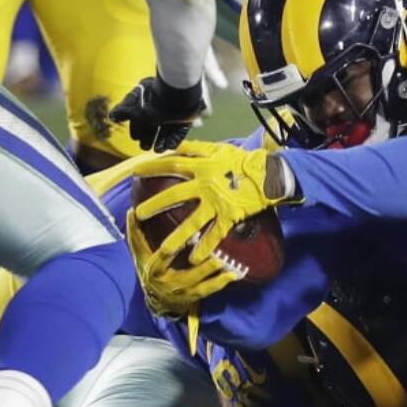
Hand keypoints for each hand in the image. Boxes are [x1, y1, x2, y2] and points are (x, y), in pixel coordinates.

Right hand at [110, 74, 205, 151]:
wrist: (177, 95)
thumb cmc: (153, 99)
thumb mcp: (133, 105)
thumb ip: (122, 111)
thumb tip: (112, 116)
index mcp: (147, 101)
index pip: (140, 117)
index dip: (137, 128)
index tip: (135, 138)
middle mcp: (159, 107)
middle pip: (153, 126)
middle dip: (148, 137)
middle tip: (145, 147)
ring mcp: (173, 113)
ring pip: (166, 131)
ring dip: (161, 142)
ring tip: (157, 150)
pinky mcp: (184, 118)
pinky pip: (179, 132)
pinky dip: (173, 140)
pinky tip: (168, 147)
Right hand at [125, 208, 241, 315]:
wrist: (156, 299)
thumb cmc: (149, 268)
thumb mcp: (140, 253)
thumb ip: (136, 233)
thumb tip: (132, 210)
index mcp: (153, 270)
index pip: (162, 258)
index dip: (171, 251)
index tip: (184, 240)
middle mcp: (167, 284)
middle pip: (186, 276)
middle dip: (201, 269)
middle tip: (218, 258)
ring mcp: (182, 293)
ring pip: (200, 287)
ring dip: (215, 278)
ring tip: (230, 267)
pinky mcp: (193, 298)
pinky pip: (209, 291)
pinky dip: (221, 284)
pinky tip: (234, 274)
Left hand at [130, 140, 296, 266]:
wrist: (270, 175)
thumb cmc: (244, 160)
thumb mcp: (219, 148)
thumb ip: (196, 148)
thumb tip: (175, 147)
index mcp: (202, 166)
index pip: (172, 165)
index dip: (153, 167)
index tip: (136, 172)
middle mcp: (205, 185)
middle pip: (175, 196)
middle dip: (155, 205)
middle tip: (139, 214)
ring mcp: (217, 203)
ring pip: (193, 222)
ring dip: (178, 237)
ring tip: (164, 250)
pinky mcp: (230, 216)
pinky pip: (215, 234)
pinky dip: (205, 247)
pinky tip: (194, 258)